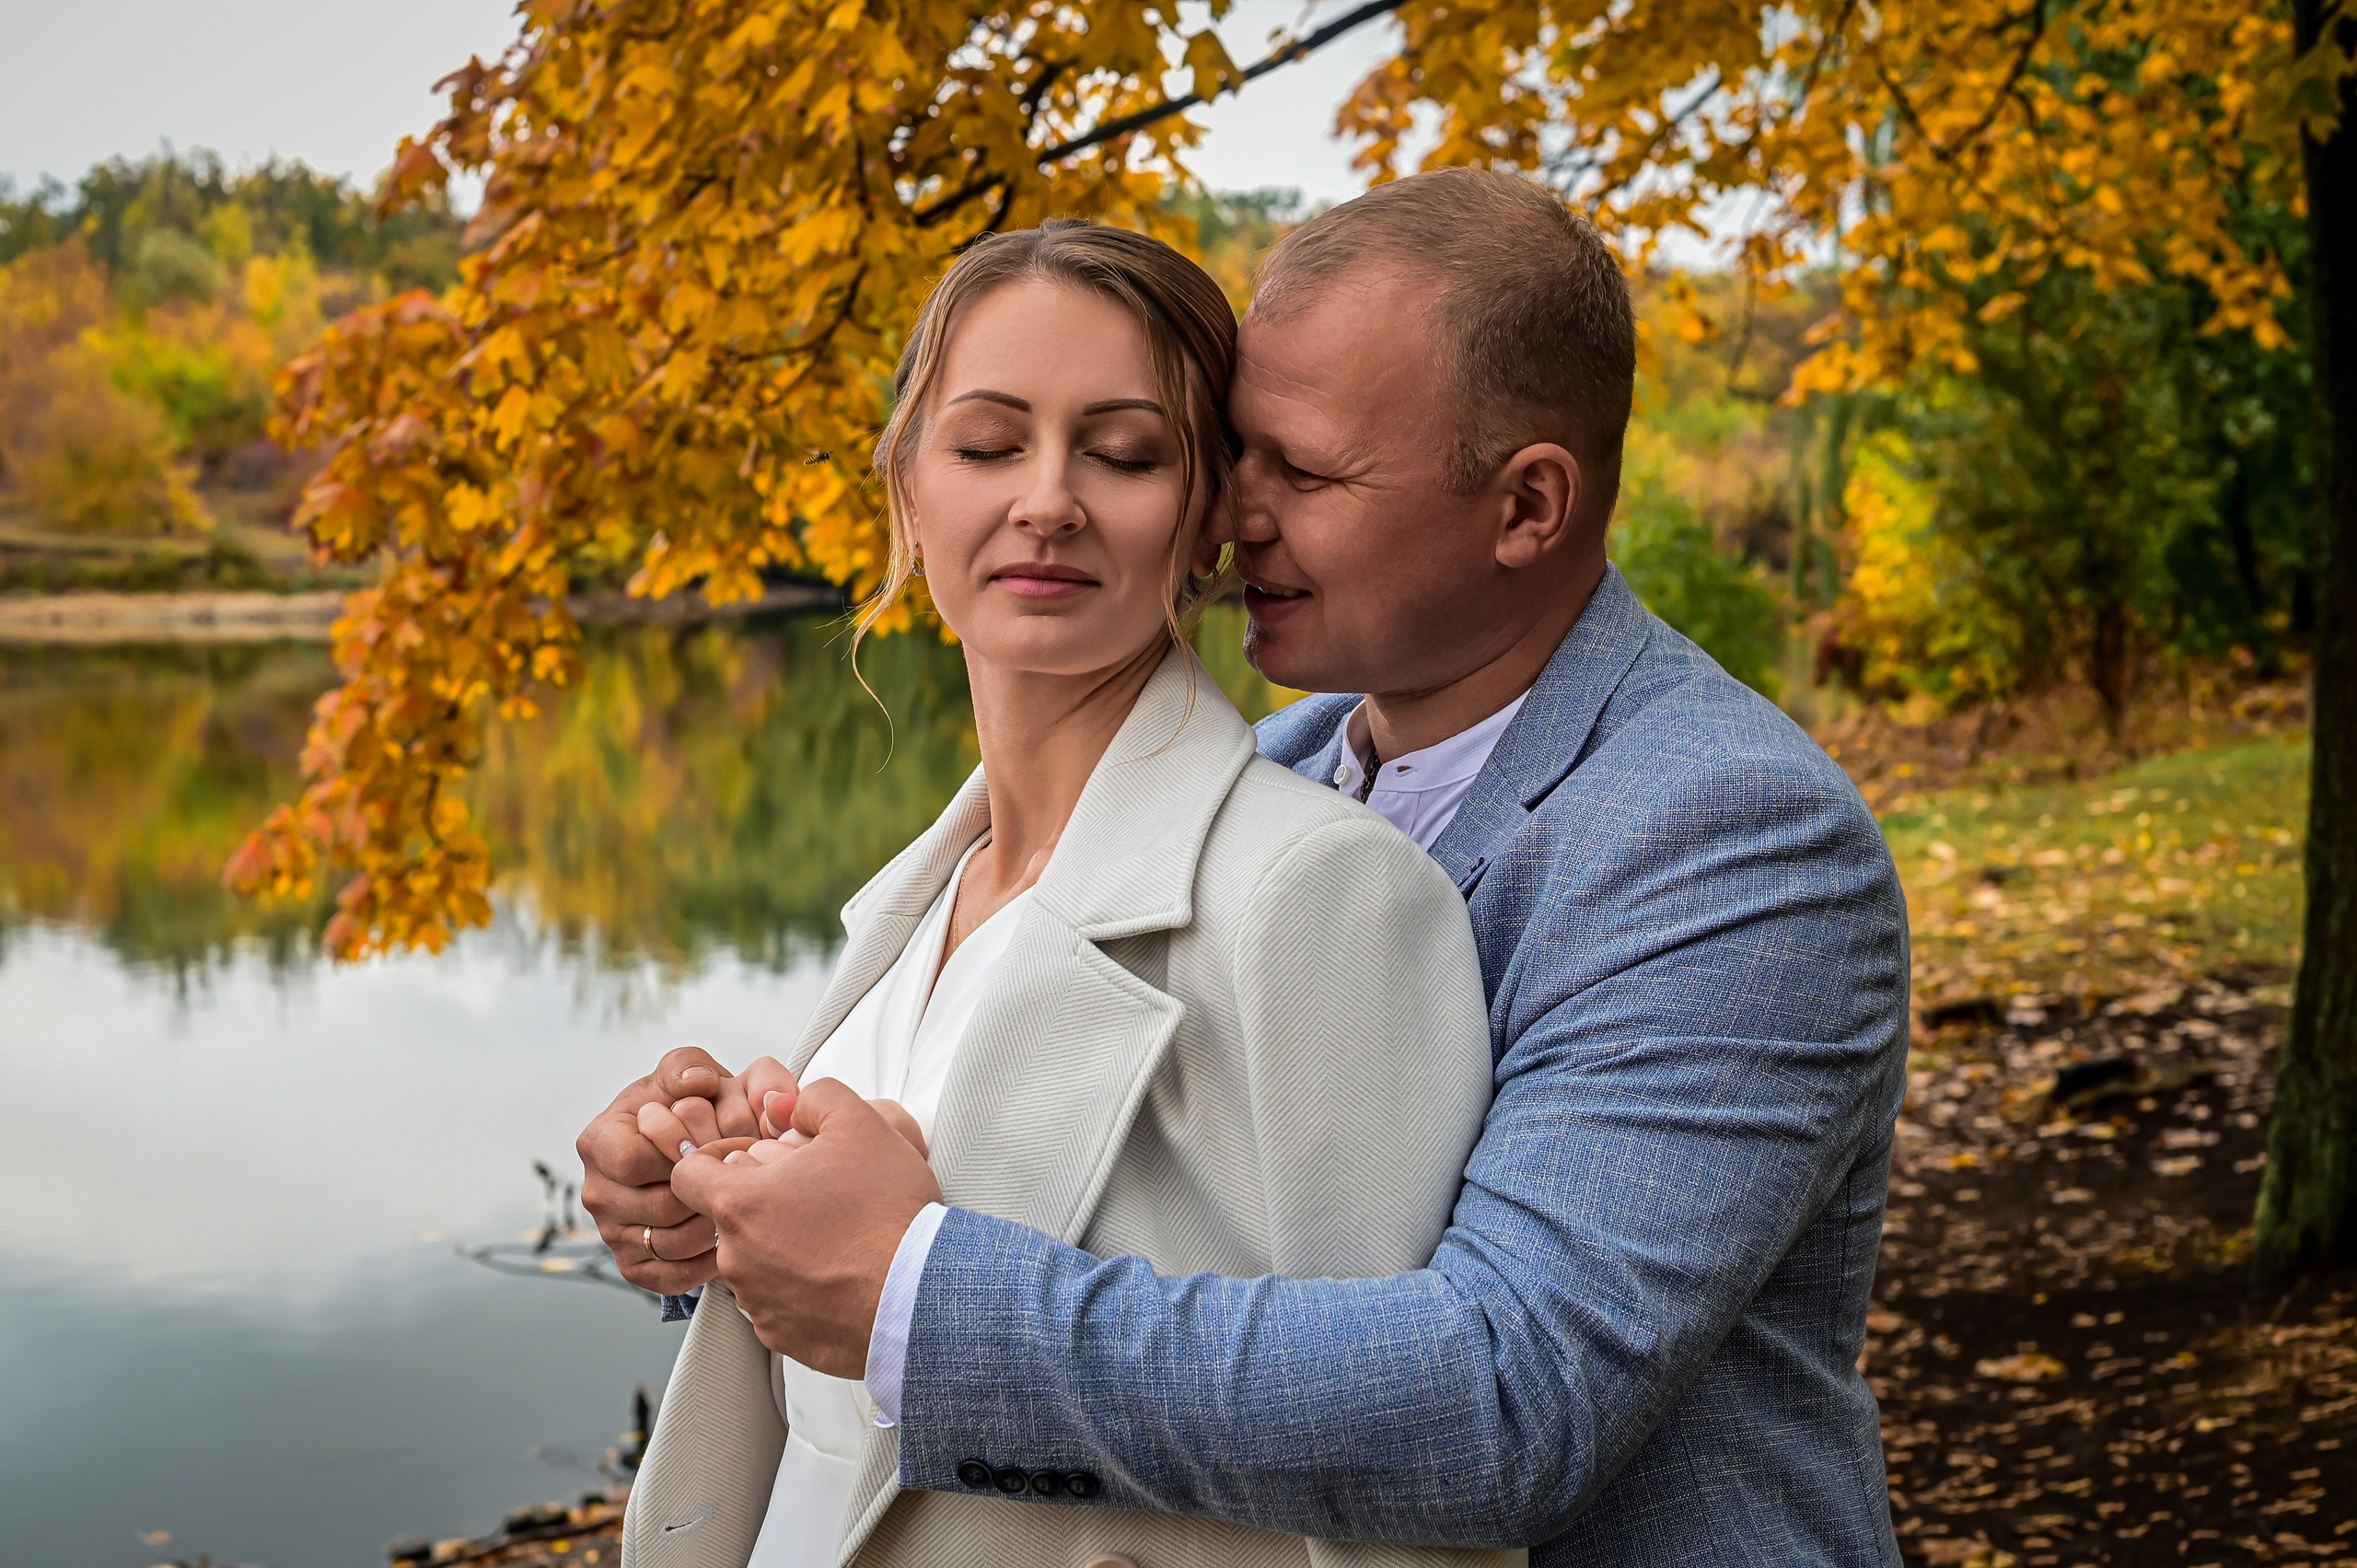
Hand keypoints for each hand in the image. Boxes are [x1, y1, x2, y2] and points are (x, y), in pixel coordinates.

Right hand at [578, 1047, 775, 1292]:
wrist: (690, 1143)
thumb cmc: (688, 1106)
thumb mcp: (685, 1072)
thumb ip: (688, 1067)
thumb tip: (697, 1085)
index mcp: (599, 1141)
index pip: (633, 1161)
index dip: (681, 1157)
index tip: (714, 1146)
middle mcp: (597, 1191)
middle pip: (659, 1207)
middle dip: (708, 1193)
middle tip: (742, 1179)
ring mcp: (611, 1233)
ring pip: (671, 1244)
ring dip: (713, 1226)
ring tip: (738, 1202)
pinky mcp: (633, 1266)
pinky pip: (672, 1278)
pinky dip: (707, 1262)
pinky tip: (729, 1236)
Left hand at [671, 1079, 944, 1375]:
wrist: (920, 1295)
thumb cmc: (888, 1215)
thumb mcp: (862, 1125)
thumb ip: (815, 1098)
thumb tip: (785, 1106)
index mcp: (740, 1204)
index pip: (688, 1174)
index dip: (717, 1158)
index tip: (755, 1159)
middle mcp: (736, 1259)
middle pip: (729, 1217)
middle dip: (764, 1200)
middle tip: (816, 1193)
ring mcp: (757, 1302)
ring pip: (754, 1260)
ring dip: (783, 1245)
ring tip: (838, 1235)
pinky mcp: (782, 1335)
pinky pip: (779, 1302)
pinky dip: (803, 1287)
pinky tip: (843, 1272)